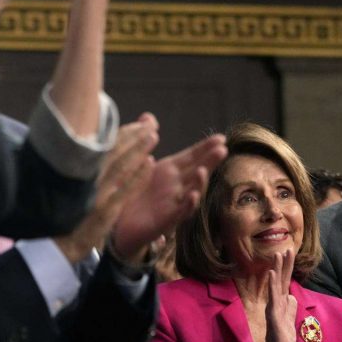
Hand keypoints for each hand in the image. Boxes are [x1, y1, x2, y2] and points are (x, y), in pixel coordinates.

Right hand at [53, 115, 158, 262]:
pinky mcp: (104, 211)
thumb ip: (81, 169)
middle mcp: (85, 179)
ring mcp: (95, 194)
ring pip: (121, 166)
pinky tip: (150, 163)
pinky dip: (138, 176)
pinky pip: (125, 190)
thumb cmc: (61, 214)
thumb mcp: (68, 187)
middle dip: (133, 136)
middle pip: (112, 151)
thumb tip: (92, 150)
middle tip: (151, 123)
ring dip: (138, 149)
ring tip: (153, 135)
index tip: (138, 124)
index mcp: (77, 171)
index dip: (121, 133)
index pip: (102, 147)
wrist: (56, 246)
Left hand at [110, 133, 227, 263]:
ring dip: (200, 182)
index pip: (192, 156)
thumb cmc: (130, 193)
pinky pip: (180, 213)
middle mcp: (176, 186)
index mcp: (169, 171)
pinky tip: (192, 195)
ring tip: (204, 170)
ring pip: (193, 192)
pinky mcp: (166, 221)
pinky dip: (188, 205)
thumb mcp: (134, 163)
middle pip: (197, 171)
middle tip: (223, 148)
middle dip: (210, 160)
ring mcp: (173, 203)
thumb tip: (148, 116)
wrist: (119, 225)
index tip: (221, 138)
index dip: (206, 147)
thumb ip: (143, 141)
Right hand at [258, 250, 297, 341]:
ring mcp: (274, 307)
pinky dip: (272, 284)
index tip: (290, 254)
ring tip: (278, 255)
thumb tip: (291, 297)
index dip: (288, 269)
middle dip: (284, 264)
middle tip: (287, 248)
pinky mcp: (273, 314)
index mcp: (282, 303)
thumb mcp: (290, 320)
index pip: (286, 282)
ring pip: (276, 285)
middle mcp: (276, 302)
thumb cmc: (284, 340)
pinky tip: (271, 273)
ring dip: (277, 269)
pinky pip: (273, 297)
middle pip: (282, 280)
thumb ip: (290, 308)